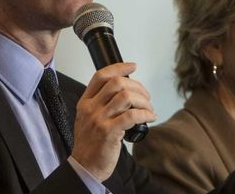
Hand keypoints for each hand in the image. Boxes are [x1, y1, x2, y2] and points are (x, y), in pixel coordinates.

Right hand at [71, 62, 156, 181]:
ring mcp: (99, 120)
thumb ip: (100, 103)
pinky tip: (149, 117)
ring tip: (149, 108)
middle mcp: (90, 108)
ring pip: (126, 97)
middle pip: (117, 83)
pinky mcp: (109, 132)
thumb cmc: (89, 143)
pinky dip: (145, 114)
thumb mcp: (87, 118)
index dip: (119, 67)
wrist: (85, 166)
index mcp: (85, 102)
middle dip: (137, 86)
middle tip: (146, 95)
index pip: (101, 76)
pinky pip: (131, 116)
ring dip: (143, 101)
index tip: (133, 66)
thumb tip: (123, 91)